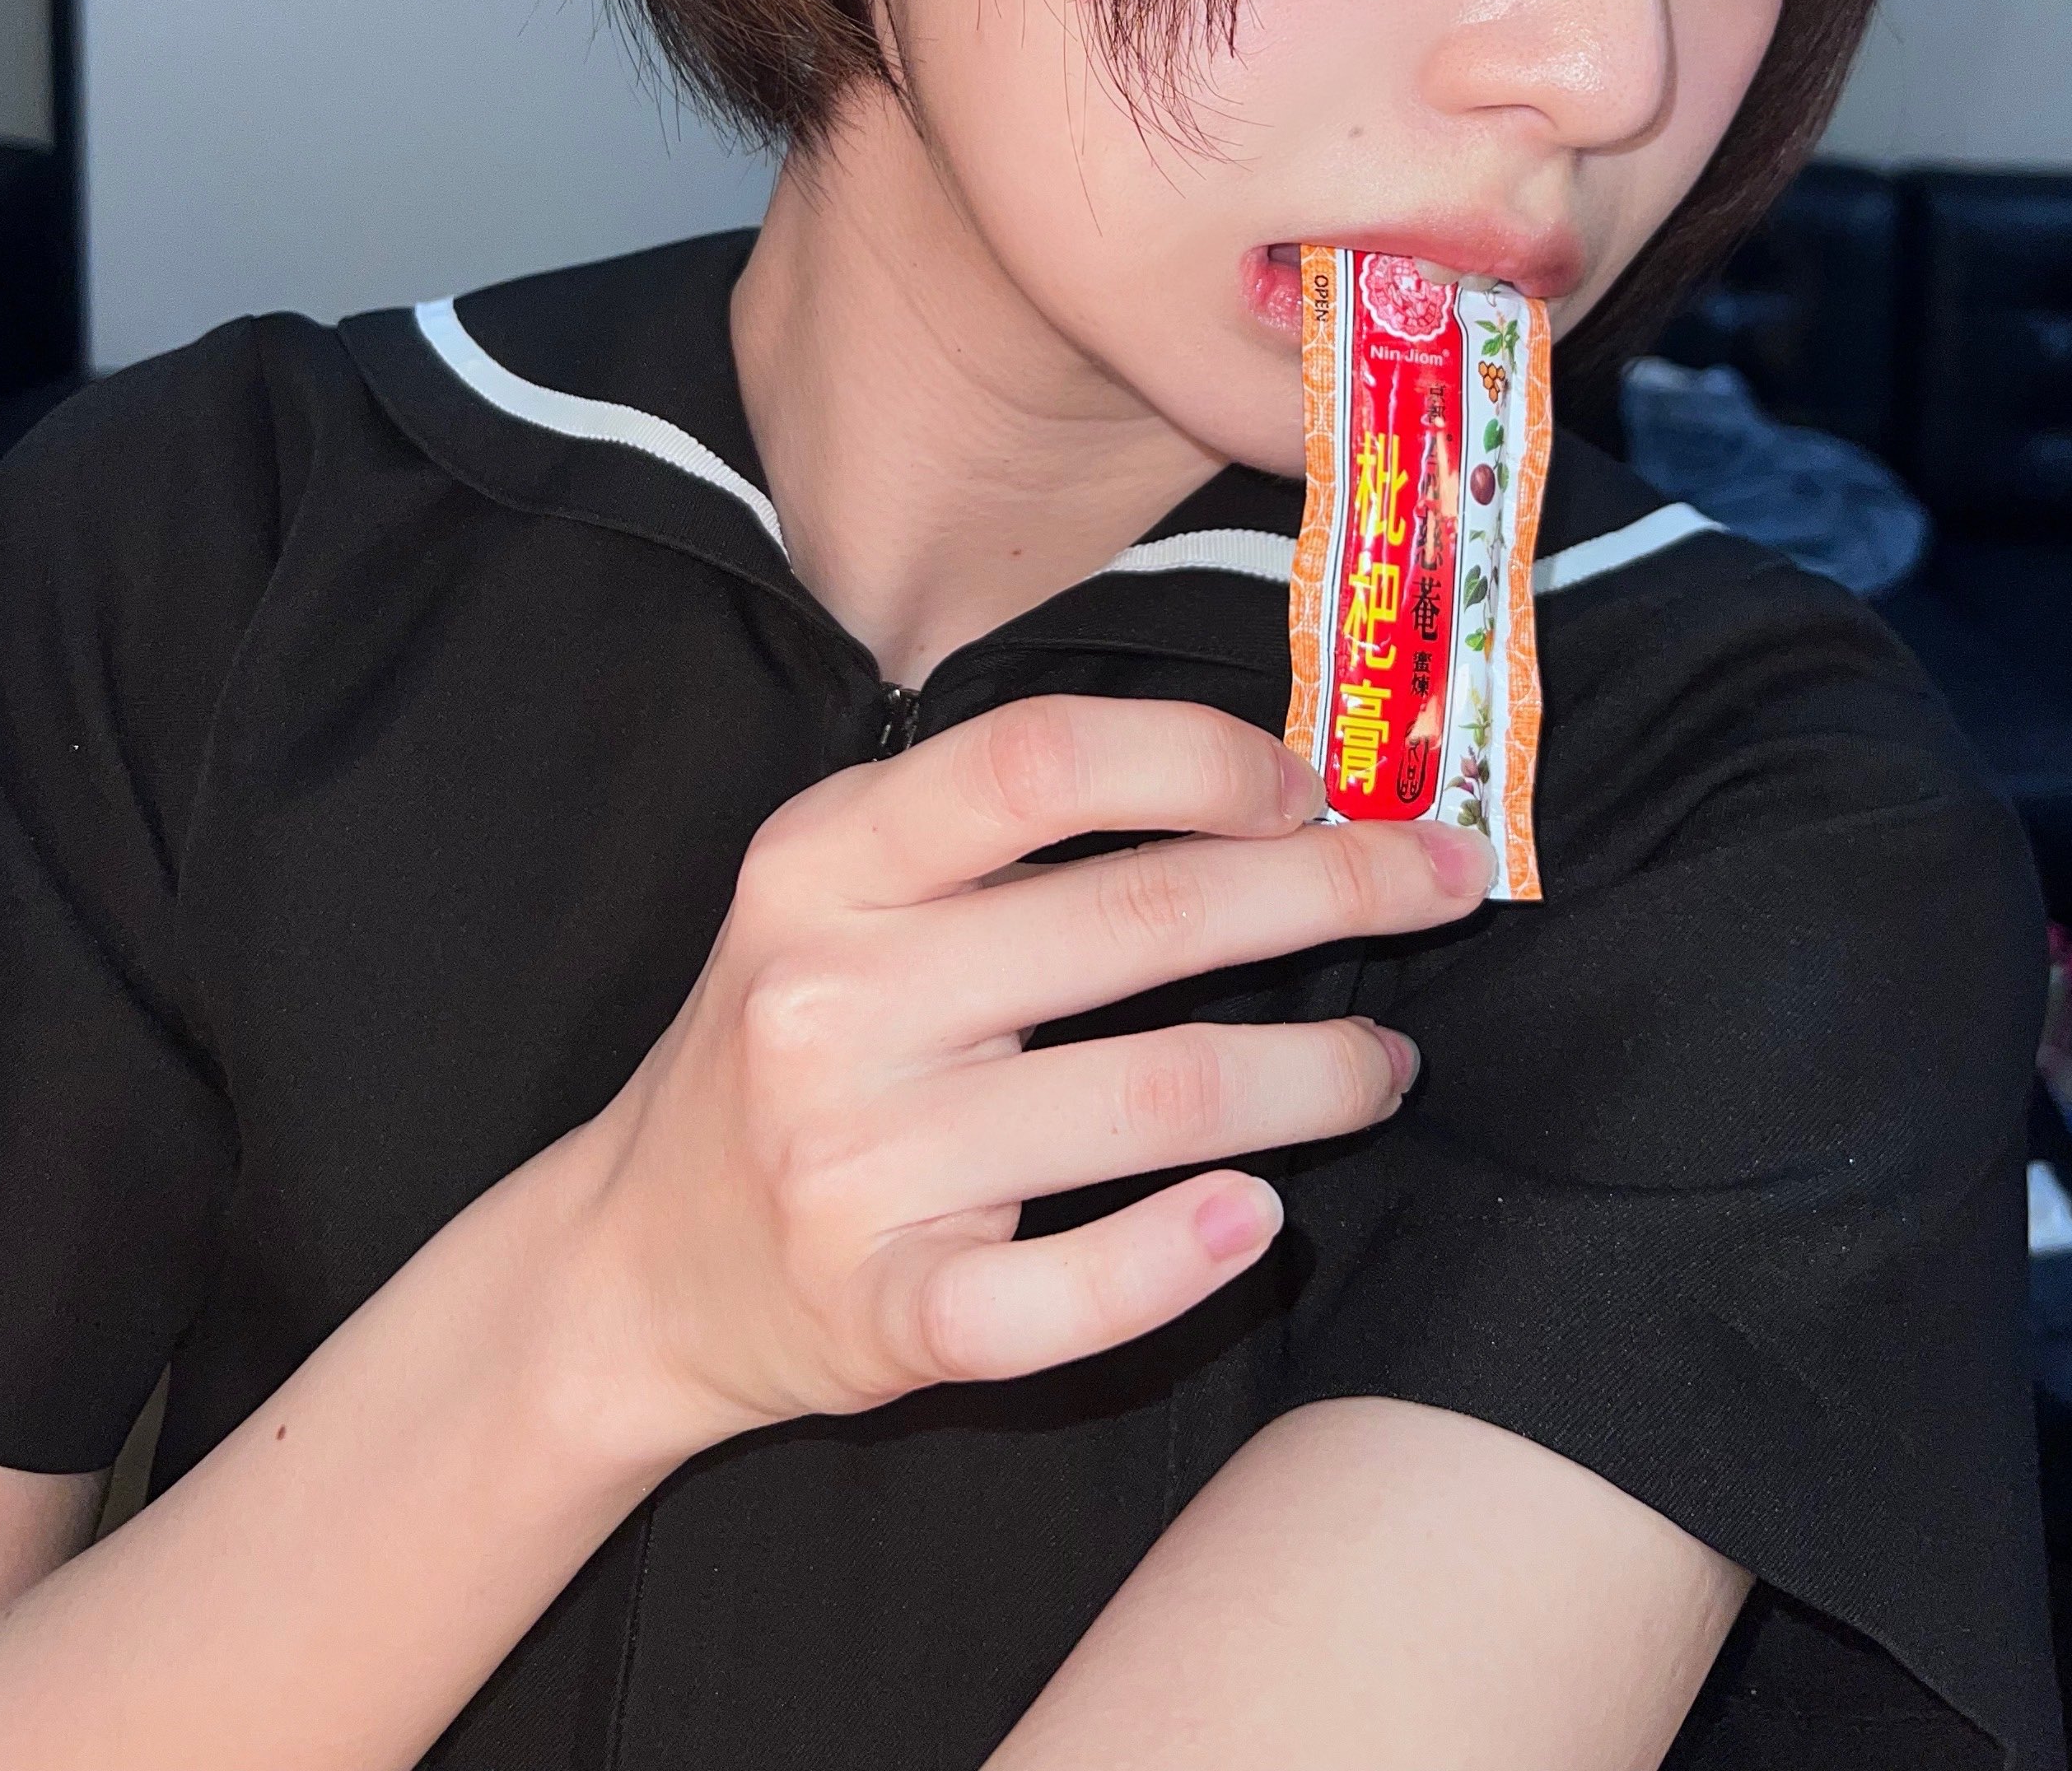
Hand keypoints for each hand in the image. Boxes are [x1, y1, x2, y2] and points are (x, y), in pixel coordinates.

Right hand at [566, 696, 1489, 1460]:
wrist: (630, 1264)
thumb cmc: (791, 1043)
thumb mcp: (840, 891)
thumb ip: (999, 830)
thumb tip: (1266, 779)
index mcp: (823, 859)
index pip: (1040, 760)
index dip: (1206, 759)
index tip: (1316, 789)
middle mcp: (830, 993)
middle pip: (1138, 919)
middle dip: (1331, 893)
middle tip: (1441, 887)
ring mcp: (852, 1160)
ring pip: (1148, 1099)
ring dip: (1311, 1074)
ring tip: (1381, 1065)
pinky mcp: (880, 1311)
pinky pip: (1063, 1295)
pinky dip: (1180, 1258)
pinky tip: (1261, 1220)